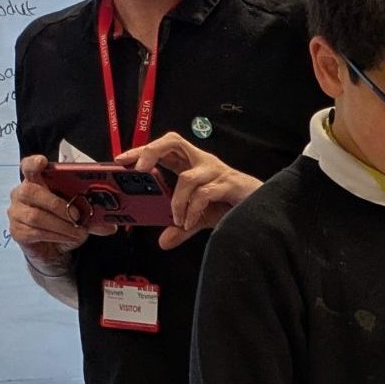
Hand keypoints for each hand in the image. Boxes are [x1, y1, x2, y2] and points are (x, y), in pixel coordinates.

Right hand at [8, 155, 104, 258]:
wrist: (52, 250)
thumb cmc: (63, 225)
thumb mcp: (80, 218)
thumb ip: (93, 217)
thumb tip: (111, 224)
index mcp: (36, 183)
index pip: (28, 167)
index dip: (33, 163)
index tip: (43, 161)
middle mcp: (21, 194)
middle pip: (31, 192)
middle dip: (58, 205)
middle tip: (77, 216)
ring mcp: (16, 212)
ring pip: (36, 216)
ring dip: (61, 225)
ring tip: (78, 232)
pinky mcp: (17, 231)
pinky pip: (35, 232)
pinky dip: (56, 236)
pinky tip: (68, 238)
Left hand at [117, 132, 260, 250]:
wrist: (262, 209)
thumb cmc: (231, 206)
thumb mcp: (201, 217)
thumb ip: (181, 227)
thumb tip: (164, 241)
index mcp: (193, 164)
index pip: (164, 147)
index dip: (142, 150)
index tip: (122, 161)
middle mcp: (203, 162)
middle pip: (173, 141)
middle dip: (151, 153)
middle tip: (140, 171)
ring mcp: (216, 171)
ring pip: (186, 177)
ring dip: (176, 201)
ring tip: (176, 219)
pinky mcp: (229, 184)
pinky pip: (204, 194)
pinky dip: (193, 210)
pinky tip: (190, 222)